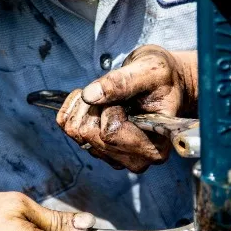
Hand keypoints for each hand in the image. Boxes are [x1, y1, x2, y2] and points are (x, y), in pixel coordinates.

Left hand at [56, 46, 197, 172]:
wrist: (162, 83)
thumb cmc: (163, 78)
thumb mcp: (150, 70)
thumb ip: (122, 82)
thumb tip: (90, 95)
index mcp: (154, 148)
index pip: (111, 133)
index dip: (111, 108)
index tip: (129, 99)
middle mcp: (136, 160)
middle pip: (89, 134)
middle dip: (97, 106)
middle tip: (119, 96)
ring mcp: (115, 157)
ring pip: (76, 131)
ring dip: (87, 106)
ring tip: (112, 98)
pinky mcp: (99, 150)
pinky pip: (67, 127)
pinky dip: (76, 107)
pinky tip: (97, 101)